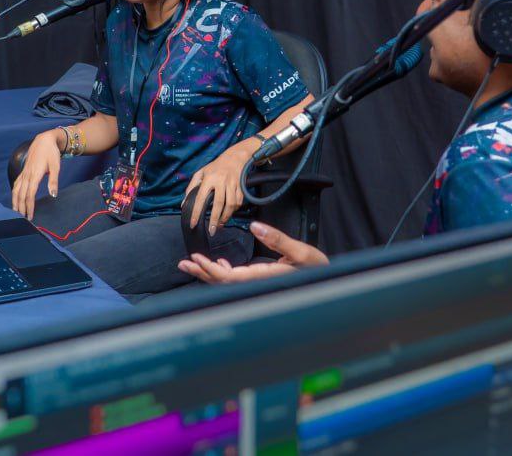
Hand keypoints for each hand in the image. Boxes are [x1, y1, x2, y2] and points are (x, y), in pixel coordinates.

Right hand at [11, 130, 64, 219]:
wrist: (44, 140)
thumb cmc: (51, 153)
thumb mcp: (56, 166)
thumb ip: (53, 181)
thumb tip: (53, 195)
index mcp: (35, 175)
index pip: (30, 195)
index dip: (29, 206)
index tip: (30, 216)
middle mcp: (27, 175)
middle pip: (21, 195)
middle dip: (21, 207)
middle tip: (22, 219)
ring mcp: (24, 172)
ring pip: (16, 190)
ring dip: (15, 201)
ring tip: (16, 212)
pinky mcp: (24, 171)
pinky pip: (16, 184)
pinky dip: (14, 193)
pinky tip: (15, 198)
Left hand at [177, 222, 328, 283]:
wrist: (328, 282)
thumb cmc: (317, 268)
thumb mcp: (301, 251)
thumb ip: (277, 240)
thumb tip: (254, 226)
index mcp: (264, 278)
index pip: (230, 277)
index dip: (210, 270)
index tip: (195, 260)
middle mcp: (258, 284)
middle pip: (223, 283)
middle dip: (202, 273)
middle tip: (183, 264)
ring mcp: (258, 285)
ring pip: (228, 281)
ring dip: (209, 273)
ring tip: (192, 264)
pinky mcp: (261, 281)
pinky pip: (237, 280)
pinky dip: (224, 273)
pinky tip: (219, 264)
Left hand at [183, 146, 248, 235]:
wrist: (235, 157)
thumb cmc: (215, 167)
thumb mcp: (200, 173)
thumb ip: (191, 187)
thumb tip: (184, 203)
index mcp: (209, 178)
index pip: (201, 198)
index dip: (196, 212)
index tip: (193, 224)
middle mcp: (221, 181)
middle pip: (218, 204)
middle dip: (215, 219)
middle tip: (212, 231)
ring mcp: (232, 184)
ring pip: (230, 205)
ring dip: (225, 217)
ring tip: (220, 224)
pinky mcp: (241, 186)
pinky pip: (238, 202)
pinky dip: (234, 210)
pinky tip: (228, 214)